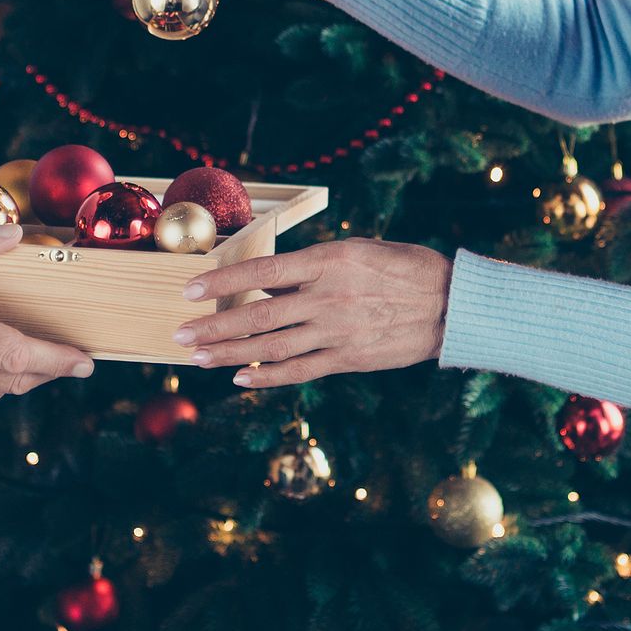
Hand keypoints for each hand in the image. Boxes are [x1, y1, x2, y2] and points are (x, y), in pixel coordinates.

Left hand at [170, 240, 451, 387]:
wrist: (450, 304)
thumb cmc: (403, 269)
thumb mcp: (358, 250)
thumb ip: (313, 265)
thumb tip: (269, 277)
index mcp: (328, 260)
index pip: (262, 271)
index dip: (222, 281)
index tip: (190, 290)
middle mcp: (328, 296)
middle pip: (257, 314)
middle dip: (214, 325)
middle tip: (179, 332)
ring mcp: (337, 330)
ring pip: (271, 346)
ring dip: (230, 354)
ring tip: (198, 357)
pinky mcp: (348, 358)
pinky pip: (299, 371)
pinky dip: (266, 377)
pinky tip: (241, 379)